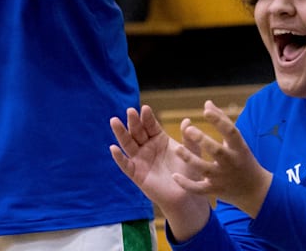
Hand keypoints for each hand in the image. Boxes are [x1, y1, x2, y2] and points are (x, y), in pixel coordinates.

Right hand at [110, 105, 210, 240]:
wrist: (186, 196)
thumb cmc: (189, 173)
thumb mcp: (192, 153)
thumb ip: (189, 139)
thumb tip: (186, 121)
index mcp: (159, 138)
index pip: (150, 125)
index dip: (147, 117)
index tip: (145, 108)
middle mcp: (146, 146)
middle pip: (137, 131)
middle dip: (133, 121)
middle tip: (130, 111)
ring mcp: (139, 159)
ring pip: (127, 144)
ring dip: (121, 133)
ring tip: (114, 121)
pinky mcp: (135, 173)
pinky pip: (125, 164)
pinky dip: (119, 157)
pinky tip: (114, 148)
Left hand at [174, 100, 272, 217]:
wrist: (255, 190)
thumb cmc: (241, 158)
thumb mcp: (236, 141)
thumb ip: (222, 120)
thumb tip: (207, 103)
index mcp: (238, 147)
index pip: (231, 132)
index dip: (219, 121)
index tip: (206, 110)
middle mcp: (231, 162)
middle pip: (217, 151)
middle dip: (203, 141)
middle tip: (189, 130)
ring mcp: (222, 177)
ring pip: (205, 169)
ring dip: (190, 160)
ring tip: (177, 149)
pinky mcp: (215, 190)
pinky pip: (199, 189)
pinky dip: (187, 184)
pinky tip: (174, 176)